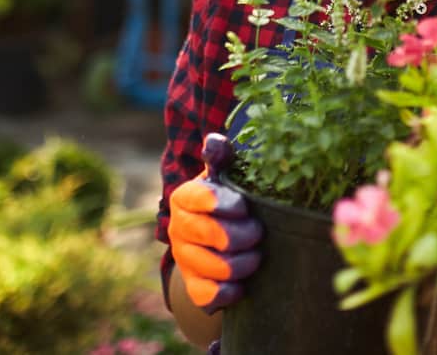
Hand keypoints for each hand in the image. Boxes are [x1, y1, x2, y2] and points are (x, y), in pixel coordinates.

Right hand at [168, 133, 262, 313]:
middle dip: (244, 235)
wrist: (215, 243)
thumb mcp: (225, 177)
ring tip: (255, 257)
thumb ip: (222, 158)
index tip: (244, 207)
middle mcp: (178, 228)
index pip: (201, 198)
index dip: (226, 204)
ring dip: (244, 264)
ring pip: (216, 266)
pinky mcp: (192, 286)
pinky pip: (208, 295)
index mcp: (185, 198)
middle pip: (214, 235)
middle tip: (259, 233)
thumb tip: (216, 141)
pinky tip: (242, 284)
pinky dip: (228, 291)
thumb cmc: (227, 203)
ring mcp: (183, 258)